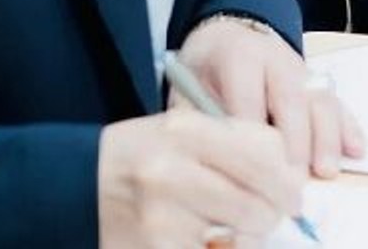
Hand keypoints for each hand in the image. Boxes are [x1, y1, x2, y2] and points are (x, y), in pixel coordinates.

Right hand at [96, 110, 301, 247]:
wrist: (73, 186)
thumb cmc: (140, 157)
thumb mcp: (181, 130)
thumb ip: (235, 142)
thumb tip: (290, 175)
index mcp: (185, 130)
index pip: (262, 156)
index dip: (288, 182)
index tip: (294, 195)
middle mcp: (172, 170)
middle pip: (257, 204)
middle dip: (272, 217)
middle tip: (270, 217)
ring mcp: (161, 217)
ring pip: (240, 238)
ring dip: (247, 239)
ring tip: (234, 230)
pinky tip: (204, 239)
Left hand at [176, 17, 364, 178]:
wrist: (227, 37)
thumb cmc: (205, 74)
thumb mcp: (187, 92)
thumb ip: (197, 124)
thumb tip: (207, 168)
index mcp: (238, 55)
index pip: (247, 96)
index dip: (252, 137)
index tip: (252, 173)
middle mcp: (276, 58)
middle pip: (292, 98)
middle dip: (294, 143)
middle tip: (292, 184)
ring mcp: (302, 69)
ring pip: (320, 100)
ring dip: (326, 138)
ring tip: (325, 172)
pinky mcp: (318, 82)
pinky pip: (338, 103)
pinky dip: (348, 128)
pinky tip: (355, 151)